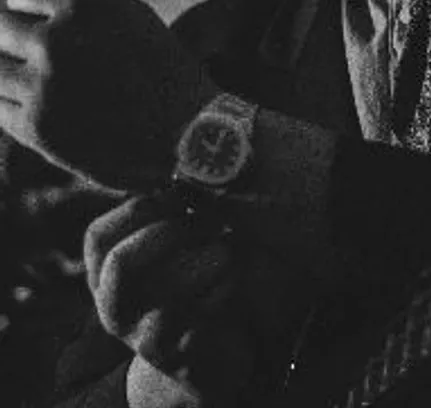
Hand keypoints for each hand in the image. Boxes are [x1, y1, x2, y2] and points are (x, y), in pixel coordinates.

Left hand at [0, 0, 216, 188]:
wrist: (190, 135)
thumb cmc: (165, 70)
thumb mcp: (135, 17)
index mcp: (83, 7)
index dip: (32, 10)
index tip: (47, 27)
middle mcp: (56, 41)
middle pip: (0, 28)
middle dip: (18, 41)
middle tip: (52, 61)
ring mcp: (42, 86)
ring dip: (18, 76)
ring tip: (56, 89)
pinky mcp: (37, 128)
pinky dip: (17, 107)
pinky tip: (54, 111)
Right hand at [84, 195, 322, 405]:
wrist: (208, 346)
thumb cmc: (191, 275)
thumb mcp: (171, 244)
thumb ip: (170, 212)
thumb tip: (188, 174)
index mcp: (103, 273)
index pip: (98, 237)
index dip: (140, 208)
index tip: (179, 196)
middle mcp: (113, 306)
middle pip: (122, 261)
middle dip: (172, 231)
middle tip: (208, 222)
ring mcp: (141, 336)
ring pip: (170, 289)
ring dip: (210, 256)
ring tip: (227, 249)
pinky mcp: (177, 354)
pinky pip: (203, 312)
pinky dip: (225, 286)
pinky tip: (234, 276)